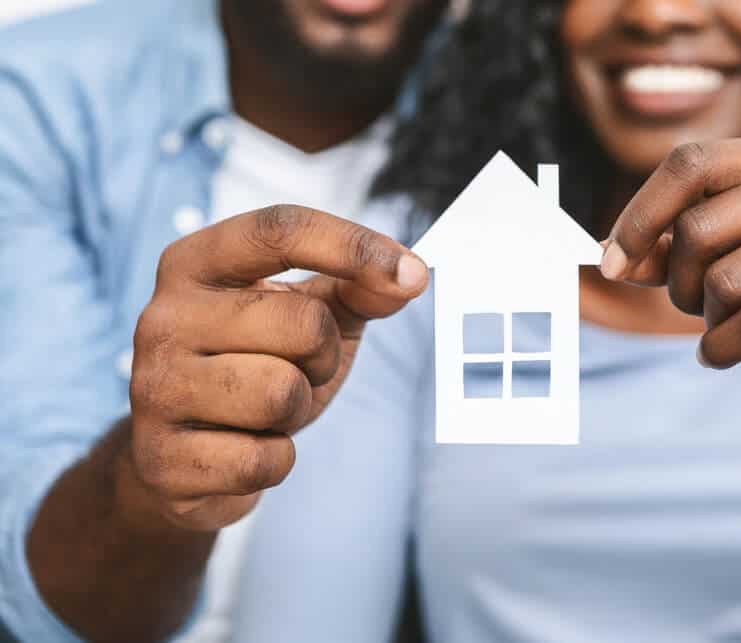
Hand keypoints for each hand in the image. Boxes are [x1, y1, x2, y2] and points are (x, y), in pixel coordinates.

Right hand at [127, 205, 427, 530]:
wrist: (183, 456)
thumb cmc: (253, 367)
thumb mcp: (307, 315)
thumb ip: (359, 287)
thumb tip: (411, 274)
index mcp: (195, 263)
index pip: (280, 229)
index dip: (353, 246)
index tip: (413, 272)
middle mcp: (163, 317)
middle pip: (303, 324)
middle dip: (323, 356)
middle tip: (296, 369)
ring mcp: (155, 388)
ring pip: (282, 393)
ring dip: (297, 407)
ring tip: (266, 408)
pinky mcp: (163, 460)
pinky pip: (265, 459)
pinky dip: (277, 459)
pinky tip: (246, 448)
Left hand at [601, 134, 740, 413]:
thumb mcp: (727, 259)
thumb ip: (670, 249)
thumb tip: (607, 254)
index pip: (691, 162)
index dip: (639, 215)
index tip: (610, 265)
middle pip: (700, 227)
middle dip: (677, 283)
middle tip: (693, 308)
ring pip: (727, 279)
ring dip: (706, 320)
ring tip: (722, 328)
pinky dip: (722, 348)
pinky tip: (720, 354)